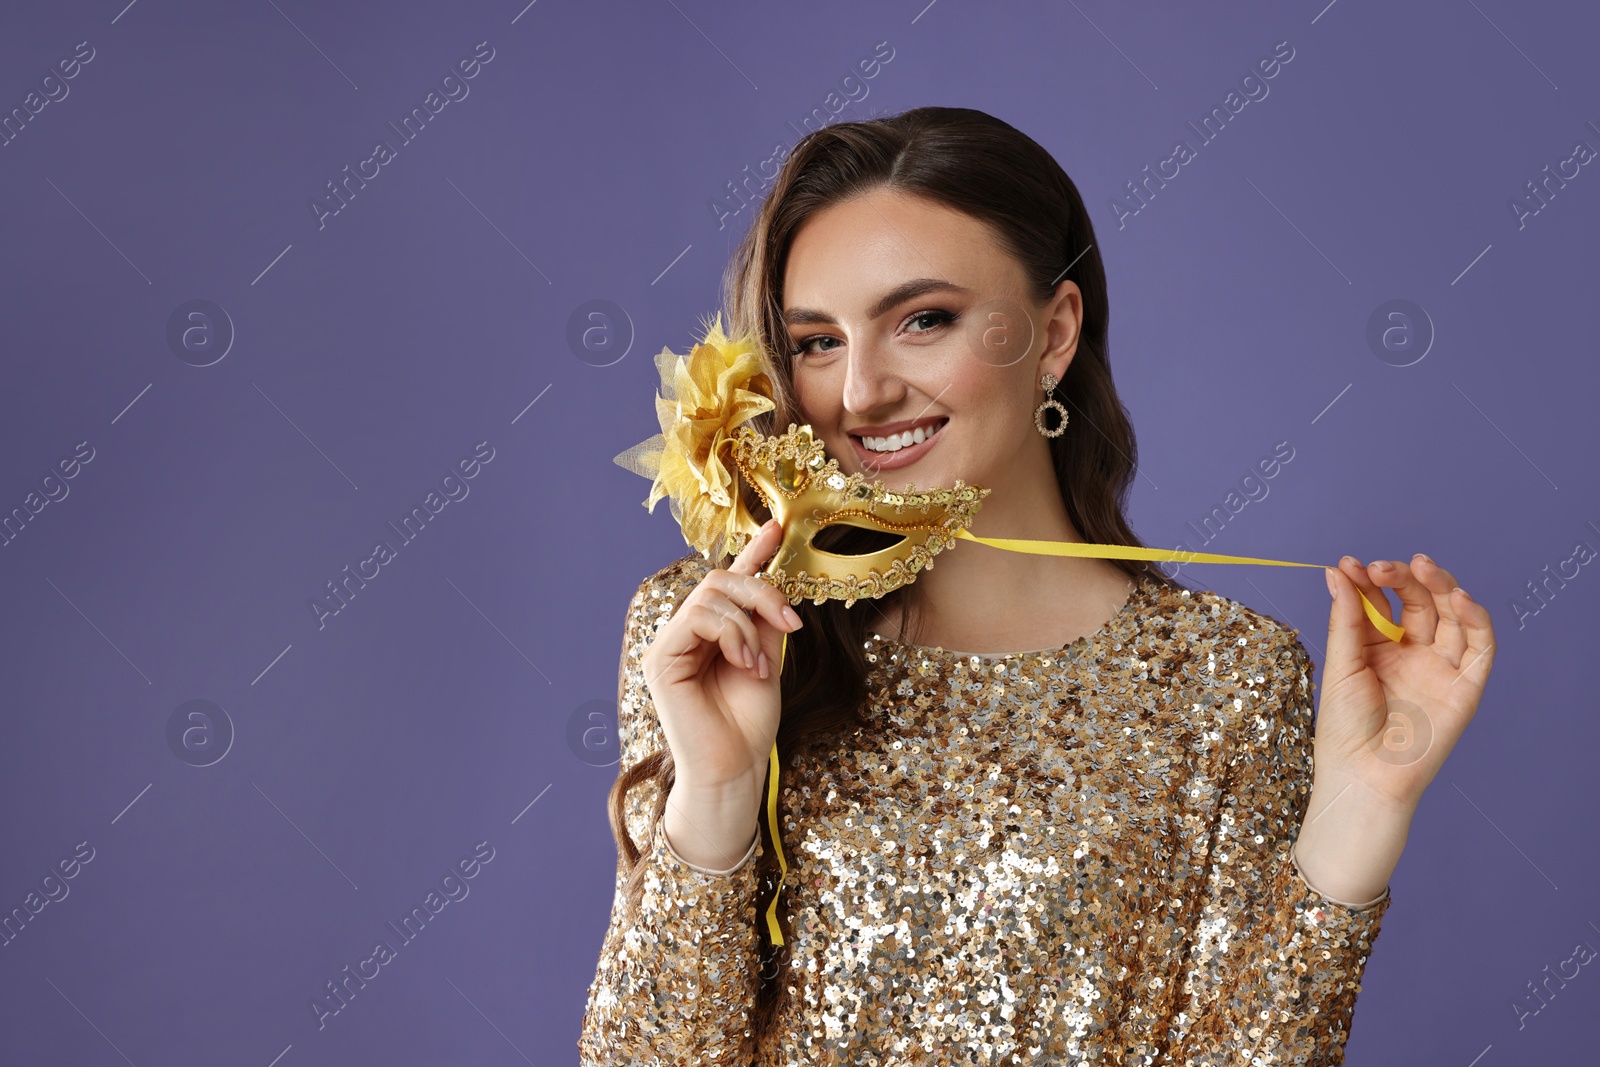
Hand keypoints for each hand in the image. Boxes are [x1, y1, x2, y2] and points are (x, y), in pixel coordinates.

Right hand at [641, 518, 802, 795]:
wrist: (735, 767)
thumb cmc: (748, 722)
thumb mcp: (767, 659)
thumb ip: (764, 620)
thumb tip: (774, 578)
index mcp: (712, 632)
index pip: (729, 583)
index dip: (752, 553)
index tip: (778, 528)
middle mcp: (686, 633)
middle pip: (719, 580)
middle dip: (761, 592)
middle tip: (789, 623)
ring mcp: (669, 644)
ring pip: (709, 596)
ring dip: (745, 625)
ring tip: (759, 664)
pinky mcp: (659, 659)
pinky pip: (694, 619)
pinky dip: (728, 634)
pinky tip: (743, 662)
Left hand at [1316, 554, 1495, 813]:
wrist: (1365, 775)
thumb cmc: (1346, 726)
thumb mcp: (1342, 663)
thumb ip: (1347, 617)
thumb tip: (1337, 570)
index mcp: (1377, 647)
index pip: (1381, 602)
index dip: (1369, 581)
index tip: (1351, 564)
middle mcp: (1412, 653)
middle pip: (1419, 602)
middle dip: (1403, 578)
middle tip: (1381, 567)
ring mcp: (1440, 667)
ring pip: (1451, 616)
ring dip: (1441, 586)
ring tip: (1421, 566)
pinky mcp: (1466, 685)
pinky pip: (1479, 646)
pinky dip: (1474, 618)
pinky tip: (1458, 596)